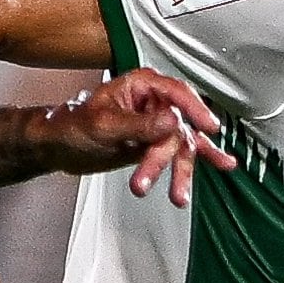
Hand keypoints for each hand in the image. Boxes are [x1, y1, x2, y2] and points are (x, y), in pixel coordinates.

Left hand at [40, 69, 236, 205]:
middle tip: (147, 180)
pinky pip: (181, 151)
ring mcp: (157, 124)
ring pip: (180, 146)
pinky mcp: (156, 144)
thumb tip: (171, 121)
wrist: (59, 146)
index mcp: (141, 85)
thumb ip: (139, 124)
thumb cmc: (73, 125)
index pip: (176, 93)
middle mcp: (154, 102)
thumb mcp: (104, 124)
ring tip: (179, 197)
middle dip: (168, 158)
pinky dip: (202, 159)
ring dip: (182, 172)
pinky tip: (224, 164)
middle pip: (177, 128)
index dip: (195, 110)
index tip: (208, 128)